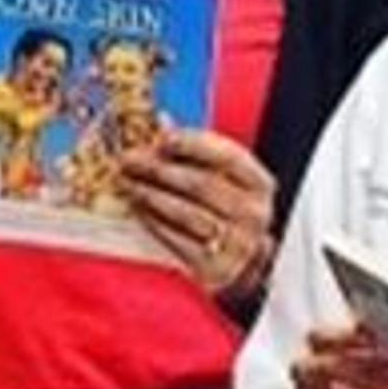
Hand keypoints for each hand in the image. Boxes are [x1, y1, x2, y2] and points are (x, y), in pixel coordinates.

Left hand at [120, 129, 278, 305]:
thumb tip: (162, 121)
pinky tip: (137, 208)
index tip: (162, 137)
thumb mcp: (222, 182)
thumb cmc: (224, 215)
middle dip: (160, 169)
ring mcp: (237, 243)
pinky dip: (153, 221)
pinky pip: (177, 238)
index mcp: (260, 186)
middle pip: (201, 184)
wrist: (237, 268)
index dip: (194, 144)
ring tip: (127, 183)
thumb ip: (197, 153)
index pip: (228, 156)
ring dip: (151, 194)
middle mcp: (254, 215)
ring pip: (186, 212)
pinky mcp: (214, 267)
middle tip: (129, 159)